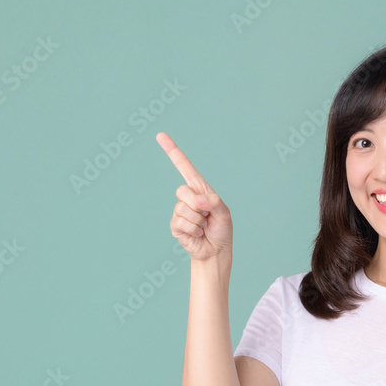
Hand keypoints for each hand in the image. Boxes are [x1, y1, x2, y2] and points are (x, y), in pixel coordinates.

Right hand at [157, 132, 233, 260]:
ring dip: (198, 220)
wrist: (216, 250)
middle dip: (197, 204)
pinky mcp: (175, 226)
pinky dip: (193, 230)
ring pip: (183, 209)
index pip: (184, 167)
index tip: (161, 136)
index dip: (172, 151)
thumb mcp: (224, 212)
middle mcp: (188, 197)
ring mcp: (180, 211)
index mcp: (200, 189)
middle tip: (207, 215)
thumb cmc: (221, 229)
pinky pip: (180, 222)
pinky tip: (197, 233)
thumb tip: (197, 200)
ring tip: (203, 226)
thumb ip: (214, 202)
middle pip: (182, 191)